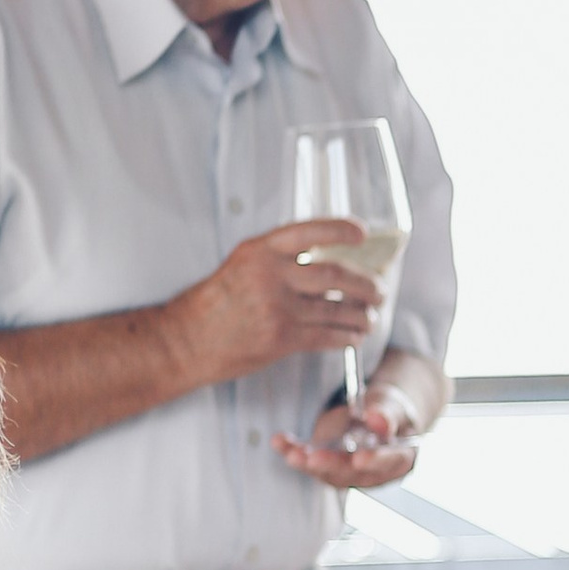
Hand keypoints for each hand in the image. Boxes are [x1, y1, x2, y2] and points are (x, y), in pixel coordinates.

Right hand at [174, 220, 385, 390]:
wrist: (188, 340)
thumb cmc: (217, 303)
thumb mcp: (243, 265)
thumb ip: (280, 259)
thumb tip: (328, 261)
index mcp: (260, 250)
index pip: (308, 231)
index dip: (339, 230)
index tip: (362, 233)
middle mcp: (270, 275)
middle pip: (334, 275)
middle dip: (366, 285)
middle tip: (380, 291)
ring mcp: (277, 308)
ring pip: (337, 308)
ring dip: (362, 315)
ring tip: (371, 317)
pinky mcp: (281, 338)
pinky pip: (328, 335)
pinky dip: (348, 336)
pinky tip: (354, 336)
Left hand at [273, 375, 427, 491]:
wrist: (375, 416)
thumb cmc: (389, 413)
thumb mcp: (393, 407)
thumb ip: (387, 414)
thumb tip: (378, 420)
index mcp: (397, 459)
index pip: (388, 462)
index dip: (374, 461)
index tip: (359, 458)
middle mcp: (371, 471)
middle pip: (351, 472)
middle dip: (330, 465)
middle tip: (313, 457)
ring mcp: (346, 470)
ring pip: (326, 472)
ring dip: (307, 462)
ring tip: (291, 452)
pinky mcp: (325, 463)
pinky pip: (308, 460)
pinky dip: (292, 450)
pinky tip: (279, 442)